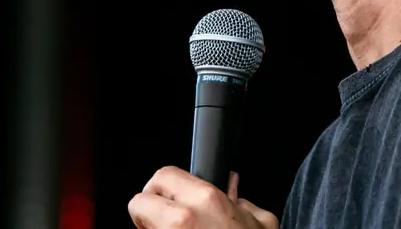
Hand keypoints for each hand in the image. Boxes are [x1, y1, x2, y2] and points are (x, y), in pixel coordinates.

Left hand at [128, 166, 277, 228]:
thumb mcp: (261, 224)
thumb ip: (244, 205)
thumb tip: (234, 196)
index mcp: (206, 201)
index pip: (163, 176)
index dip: (165, 187)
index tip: (171, 197)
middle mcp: (182, 220)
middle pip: (139, 202)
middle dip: (149, 211)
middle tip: (166, 221)